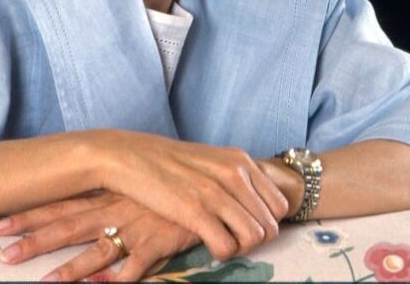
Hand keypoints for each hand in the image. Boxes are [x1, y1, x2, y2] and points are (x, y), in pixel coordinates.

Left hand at [0, 191, 200, 281]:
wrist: (210, 186)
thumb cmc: (170, 188)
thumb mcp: (135, 187)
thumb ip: (109, 198)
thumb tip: (82, 209)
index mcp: (108, 195)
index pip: (62, 204)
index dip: (31, 215)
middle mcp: (116, 209)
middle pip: (69, 226)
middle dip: (36, 240)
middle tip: (4, 253)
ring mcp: (137, 226)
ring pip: (97, 250)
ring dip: (71, 269)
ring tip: (44, 283)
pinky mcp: (158, 242)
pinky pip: (136, 265)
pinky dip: (120, 278)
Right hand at [94, 131, 288, 260]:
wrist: (129, 156)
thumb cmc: (169, 162)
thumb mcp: (211, 160)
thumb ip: (234, 177)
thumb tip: (254, 204)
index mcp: (241, 161)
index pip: (279, 205)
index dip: (266, 223)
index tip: (246, 226)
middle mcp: (234, 174)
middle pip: (270, 225)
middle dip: (255, 240)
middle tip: (233, 239)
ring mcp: (216, 192)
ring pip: (254, 237)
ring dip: (240, 249)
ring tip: (221, 243)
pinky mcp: (194, 211)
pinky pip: (227, 246)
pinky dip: (222, 253)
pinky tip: (208, 245)